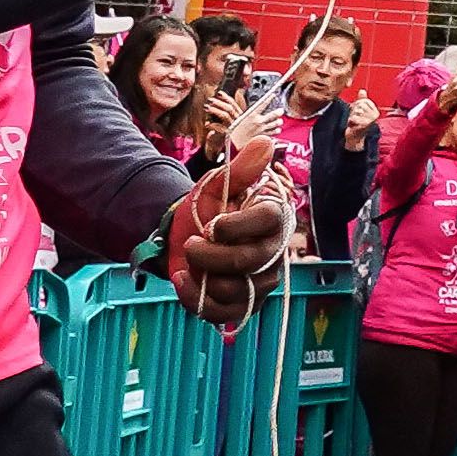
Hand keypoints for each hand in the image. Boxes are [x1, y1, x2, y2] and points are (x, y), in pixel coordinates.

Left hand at [169, 121, 293, 325]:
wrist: (184, 235)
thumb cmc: (208, 209)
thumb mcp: (218, 184)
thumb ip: (241, 168)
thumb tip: (265, 142)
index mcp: (272, 219)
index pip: (269, 221)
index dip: (238, 225)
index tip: (213, 224)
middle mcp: (273, 252)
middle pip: (249, 260)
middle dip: (210, 254)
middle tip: (189, 243)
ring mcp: (259, 282)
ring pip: (236, 289)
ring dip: (203, 276)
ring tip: (190, 261)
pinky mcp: (242, 305)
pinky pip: (223, 313)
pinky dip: (195, 298)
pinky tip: (183, 279)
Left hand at [342, 95, 380, 143]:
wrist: (355, 138)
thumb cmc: (357, 124)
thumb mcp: (360, 110)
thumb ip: (362, 100)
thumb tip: (362, 90)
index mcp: (375, 111)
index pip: (364, 101)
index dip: (357, 105)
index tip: (357, 113)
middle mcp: (375, 115)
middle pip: (360, 105)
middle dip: (354, 111)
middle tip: (355, 118)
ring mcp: (370, 120)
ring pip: (357, 111)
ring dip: (352, 116)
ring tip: (354, 122)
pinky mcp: (364, 125)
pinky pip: (354, 117)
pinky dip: (351, 121)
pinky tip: (353, 125)